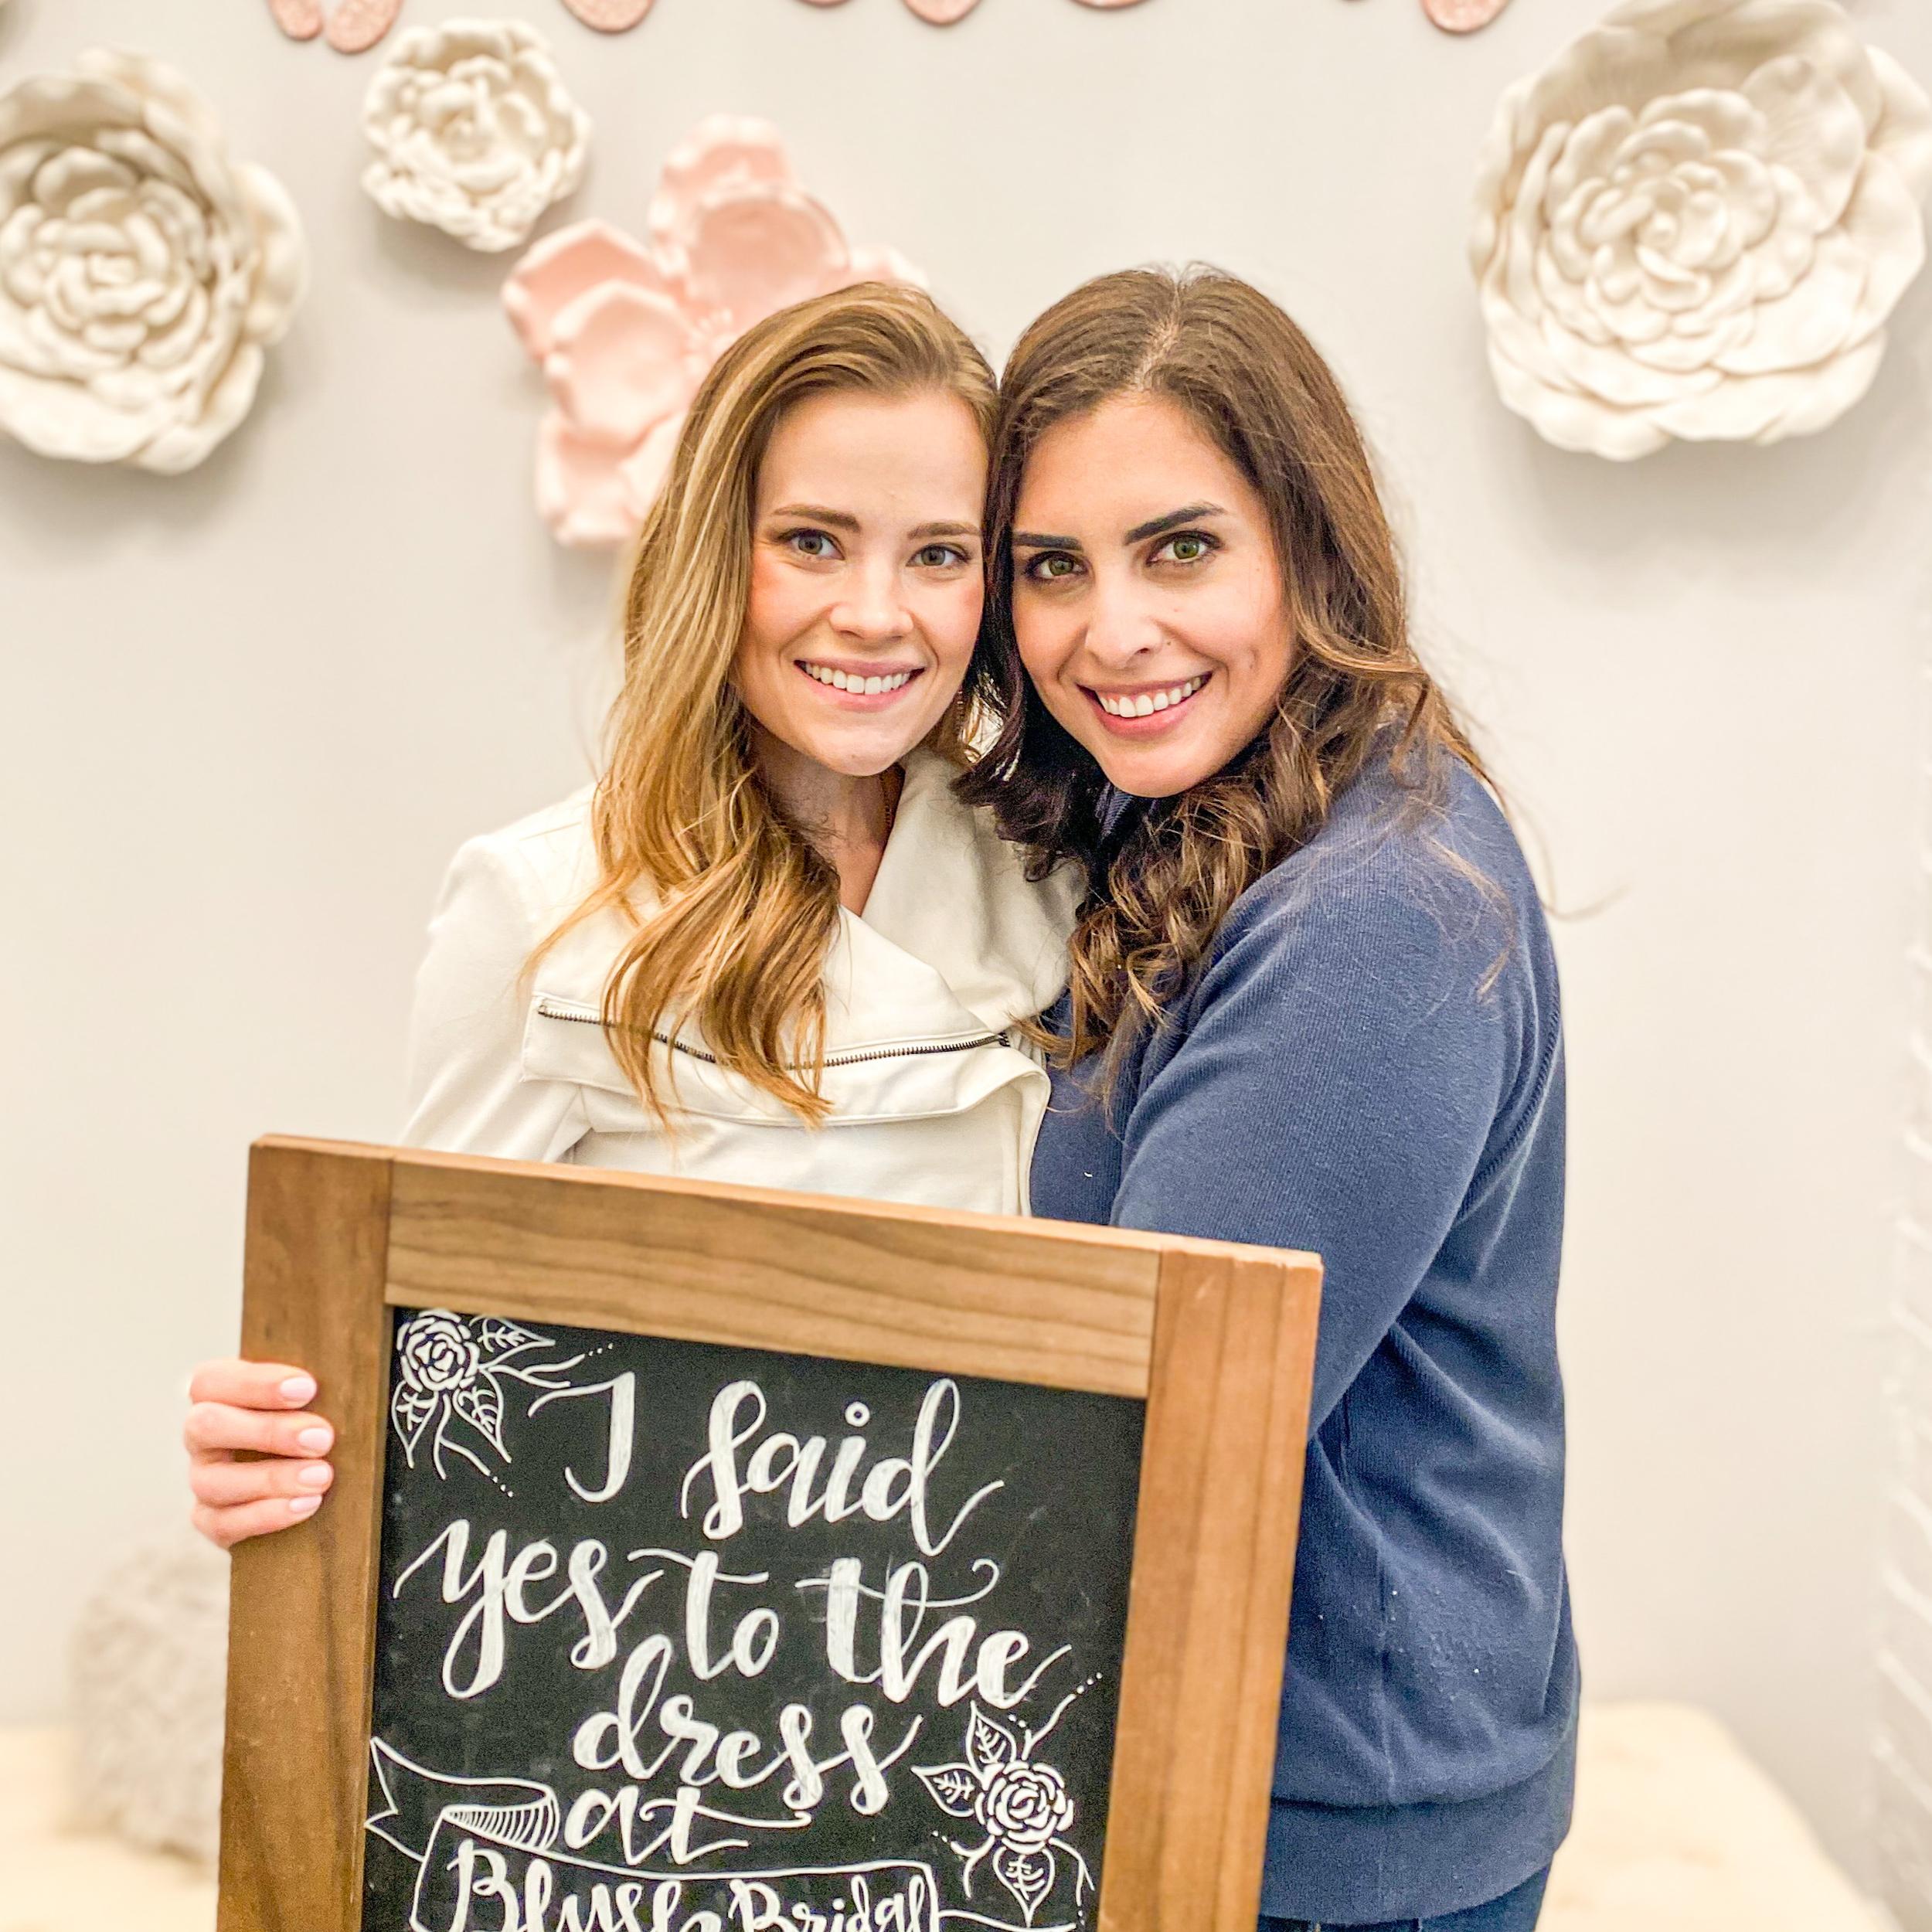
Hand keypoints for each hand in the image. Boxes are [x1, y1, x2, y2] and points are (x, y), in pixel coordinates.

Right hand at [185, 1359, 335, 1548]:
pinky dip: (266, 1515)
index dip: (255, 1383)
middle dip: (268, 1431)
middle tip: (322, 1438)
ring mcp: (203, 1480)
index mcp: (219, 1394)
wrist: (313, 1481)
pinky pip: (222, 1524)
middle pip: (206, 1426)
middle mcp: (202, 1436)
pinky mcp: (211, 1521)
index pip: (211, 1380)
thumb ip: (321, 1382)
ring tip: (321, 1477)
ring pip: (212, 1481)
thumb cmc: (317, 1419)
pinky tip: (306, 1505)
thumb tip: (349, 1373)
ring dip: (272, 1478)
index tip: (308, 1388)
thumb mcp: (316, 1396)